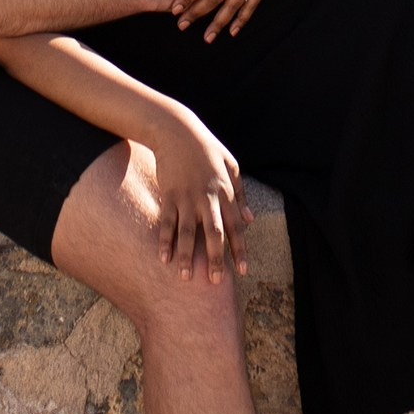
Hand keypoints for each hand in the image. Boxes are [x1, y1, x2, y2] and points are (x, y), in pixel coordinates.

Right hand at [141, 109, 249, 281]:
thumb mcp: (232, 166)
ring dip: (186, 255)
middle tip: (215, 282)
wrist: (177, 130)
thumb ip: (241, 195)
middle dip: (215, 258)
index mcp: (226, 191)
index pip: (236, 226)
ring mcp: (186, 196)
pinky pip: (166, 221)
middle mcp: (207, 197)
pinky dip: (165, 240)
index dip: (239, 249)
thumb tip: (250, 221)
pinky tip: (163, 258)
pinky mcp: (168, 194)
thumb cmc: (207, 149)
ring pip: (188, 231)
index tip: (242, 271)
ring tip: (185, 276)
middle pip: (214, 233)